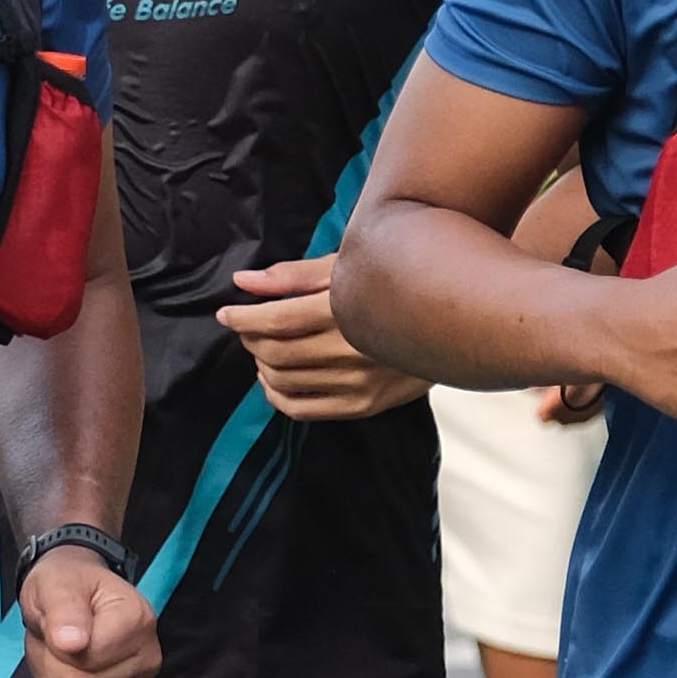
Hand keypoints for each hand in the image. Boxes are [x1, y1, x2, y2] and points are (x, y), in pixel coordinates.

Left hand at [19, 538, 160, 677]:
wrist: (73, 598)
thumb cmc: (66, 587)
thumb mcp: (56, 584)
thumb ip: (64, 608)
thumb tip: (72, 643)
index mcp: (138, 622)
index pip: (87, 660)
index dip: (58, 647)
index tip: (60, 628)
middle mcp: (148, 661)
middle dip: (53, 670)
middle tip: (56, 646)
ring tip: (62, 664)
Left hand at [215, 252, 423, 421]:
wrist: (448, 321)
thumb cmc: (389, 286)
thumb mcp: (346, 268)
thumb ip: (291, 276)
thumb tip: (243, 281)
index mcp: (346, 309)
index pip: (276, 320)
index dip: (243, 318)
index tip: (227, 314)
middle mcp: (352, 349)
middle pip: (276, 353)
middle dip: (251, 340)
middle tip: (248, 329)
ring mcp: (359, 381)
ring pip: (284, 382)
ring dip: (262, 366)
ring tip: (264, 351)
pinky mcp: (365, 404)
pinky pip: (303, 410)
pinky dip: (277, 396)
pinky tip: (274, 380)